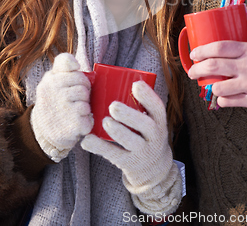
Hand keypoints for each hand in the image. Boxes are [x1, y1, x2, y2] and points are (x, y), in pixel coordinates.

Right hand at [31, 53, 92, 161]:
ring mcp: (64, 108)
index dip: (78, 75)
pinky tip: (77, 123)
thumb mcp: (51, 80)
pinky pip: (90, 118)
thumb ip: (63, 65)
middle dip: (84, 93)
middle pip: (84, 85)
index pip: (70, 65)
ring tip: (75, 112)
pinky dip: (87, 122)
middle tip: (75, 101)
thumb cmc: (53, 101)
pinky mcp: (73, 124)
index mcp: (50, 80)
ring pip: (87, 101)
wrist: (42, 132)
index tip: (76, 82)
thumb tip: (76, 64)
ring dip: (85, 108)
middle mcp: (54, 92)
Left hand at [81, 80, 181, 214]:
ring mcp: (143, 152)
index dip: (148, 96)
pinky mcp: (129, 164)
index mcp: (159, 122)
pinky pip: (115, 155)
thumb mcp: (150, 121)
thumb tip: (111, 78)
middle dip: (130, 115)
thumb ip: (138, 106)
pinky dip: (100, 148)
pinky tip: (87, 140)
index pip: (158, 108)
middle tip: (113, 106)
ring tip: (104, 121)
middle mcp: (155, 137)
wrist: (153, 168)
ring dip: (118, 131)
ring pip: (132, 142)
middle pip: (146, 126)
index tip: (135, 84)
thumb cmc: (145, 134)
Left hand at [188, 38, 246, 112]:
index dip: (201, 50)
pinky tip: (222, 98)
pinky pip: (229, 102)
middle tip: (192, 72)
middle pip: (213, 66)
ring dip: (211, 87)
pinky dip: (222, 100)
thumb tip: (231, 38)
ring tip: (210, 85)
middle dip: (197, 69)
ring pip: (218, 87)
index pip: (218, 47)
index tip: (194, 54)